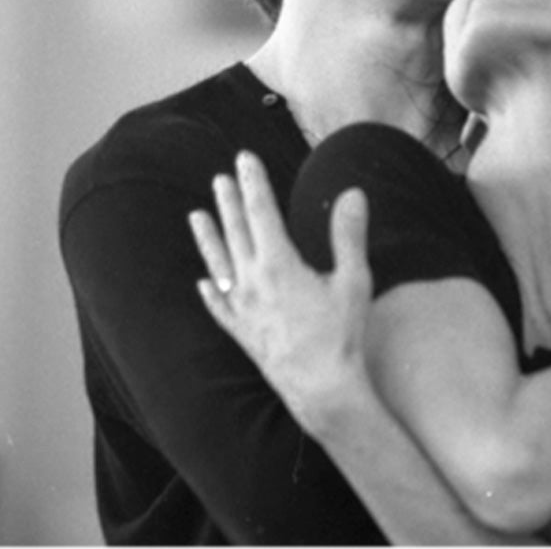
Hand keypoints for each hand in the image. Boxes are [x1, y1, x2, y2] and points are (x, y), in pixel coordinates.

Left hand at [189, 151, 372, 428]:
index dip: (253, 182)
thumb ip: (349, 234)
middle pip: (236, 232)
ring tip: (197, 215)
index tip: (245, 158)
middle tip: (221, 177)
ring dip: (209, 237)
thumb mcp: (353, 280)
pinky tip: (202, 283)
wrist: (322, 391)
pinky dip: (209, 291)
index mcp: (278, 263)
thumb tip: (353, 193)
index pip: (261, 211)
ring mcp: (242, 309)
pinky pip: (218, 307)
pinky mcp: (242, 333)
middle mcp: (252, 282)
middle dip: (229, 201)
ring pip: (219, 264)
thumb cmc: (341, 335)